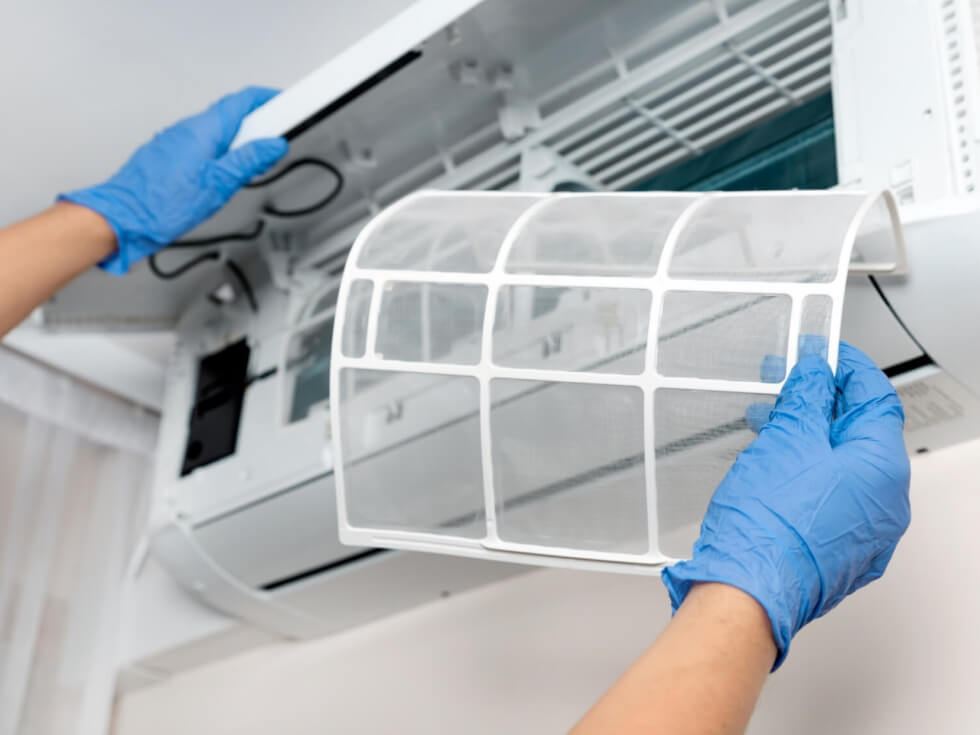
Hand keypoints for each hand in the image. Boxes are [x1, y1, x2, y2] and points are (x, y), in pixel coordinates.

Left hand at [60, 87, 287, 273]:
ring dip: (238, 145)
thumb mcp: (219, 183)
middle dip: (257, 129)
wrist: (123, 218)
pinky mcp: (169, 155)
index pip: (243, 100)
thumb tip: (273, 145)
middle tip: (272, 149)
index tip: (286, 107)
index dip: (268, 100)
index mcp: (204, 129)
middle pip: (231, 116)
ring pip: (217, 133)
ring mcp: (176, 141)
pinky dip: (220, 155)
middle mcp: (188, 128)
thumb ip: (249, 161)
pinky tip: (221, 177)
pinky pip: (202, 146)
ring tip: (246, 171)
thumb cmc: (162, 204)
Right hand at [661, 342, 910, 668]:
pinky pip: (830, 499)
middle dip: (820, 404)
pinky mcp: (838, 551)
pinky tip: (774, 465)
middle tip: (788, 385)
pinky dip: (806, 474)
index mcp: (882, 468)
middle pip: (858, 434)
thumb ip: (806, 398)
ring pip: (842, 468)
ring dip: (807, 438)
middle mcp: (885, 504)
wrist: (747, 590)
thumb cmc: (769, 526)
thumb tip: (816, 374)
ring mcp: (864, 533)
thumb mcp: (786, 439)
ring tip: (767, 424)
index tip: (823, 355)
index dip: (847, 370)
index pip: (876, 399)